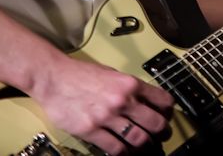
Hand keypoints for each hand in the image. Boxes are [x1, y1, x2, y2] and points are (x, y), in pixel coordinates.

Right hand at [29, 54, 173, 154]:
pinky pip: (115, 148)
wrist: (54, 78)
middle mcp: (122, 100)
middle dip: (162, 132)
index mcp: (129, 84)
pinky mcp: (91, 130)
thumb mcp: (112, 74)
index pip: (162, 100)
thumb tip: (144, 100)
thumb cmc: (80, 74)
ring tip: (145, 145)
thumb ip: (128, 88)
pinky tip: (125, 151)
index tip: (168, 115)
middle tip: (162, 135)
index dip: (168, 111)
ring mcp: (107, 117)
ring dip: (145, 145)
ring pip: (138, 139)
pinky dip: (123, 152)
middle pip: (155, 123)